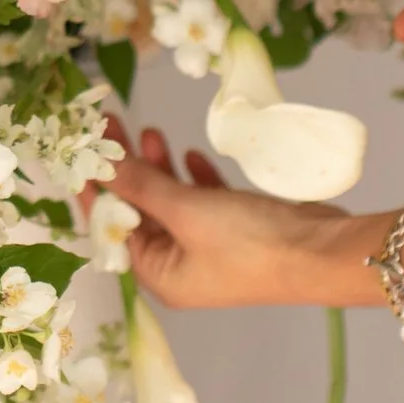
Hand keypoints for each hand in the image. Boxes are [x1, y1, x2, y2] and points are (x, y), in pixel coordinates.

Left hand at [98, 119, 366, 311]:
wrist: (322, 253)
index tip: (81, 154)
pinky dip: (194, 179)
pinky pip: (205, 202)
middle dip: (128, 171)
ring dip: (159, 168)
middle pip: (140, 213)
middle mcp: (180, 267)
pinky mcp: (238, 231)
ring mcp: (210, 249)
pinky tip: (191, 155)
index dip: (95, 191)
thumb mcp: (186, 211)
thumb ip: (141, 185)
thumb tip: (101, 165)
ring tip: (149, 131)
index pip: (112, 230)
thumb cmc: (249, 243)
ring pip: (172, 203)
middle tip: (113, 127)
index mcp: (160, 276)